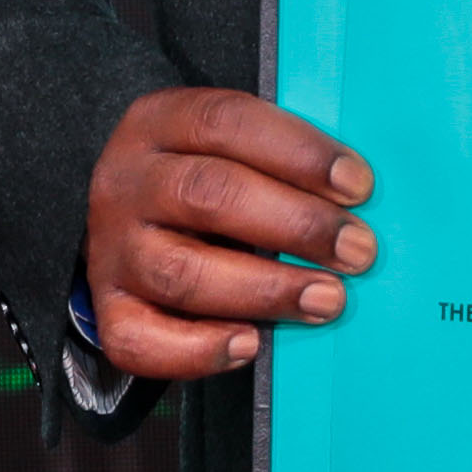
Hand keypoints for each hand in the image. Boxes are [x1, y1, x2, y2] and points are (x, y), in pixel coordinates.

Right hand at [80, 87, 372, 379]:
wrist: (132, 222)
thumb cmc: (208, 183)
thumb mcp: (233, 147)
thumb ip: (283, 159)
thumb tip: (362, 195)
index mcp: (160, 123)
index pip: (226, 122)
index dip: (298, 153)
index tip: (359, 187)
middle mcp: (127, 183)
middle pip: (208, 194)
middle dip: (296, 224)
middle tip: (357, 250)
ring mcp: (112, 249)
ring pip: (182, 271)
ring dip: (265, 289)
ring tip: (327, 299)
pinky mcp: (110, 308)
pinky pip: (141, 340)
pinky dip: (200, 349)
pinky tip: (252, 343)